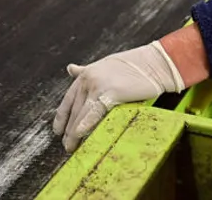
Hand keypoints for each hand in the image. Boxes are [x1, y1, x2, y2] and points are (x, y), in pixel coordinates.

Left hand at [52, 41, 184, 152]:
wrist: (153, 64)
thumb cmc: (132, 66)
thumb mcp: (103, 65)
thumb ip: (85, 71)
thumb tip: (69, 68)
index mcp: (85, 74)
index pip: (68, 99)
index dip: (62, 117)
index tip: (57, 131)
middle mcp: (88, 79)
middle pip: (73, 109)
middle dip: (68, 129)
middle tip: (66, 145)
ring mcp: (98, 85)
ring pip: (81, 113)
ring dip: (74, 132)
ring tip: (70, 147)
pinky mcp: (111, 93)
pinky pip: (95, 112)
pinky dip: (85, 124)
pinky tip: (80, 133)